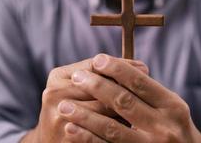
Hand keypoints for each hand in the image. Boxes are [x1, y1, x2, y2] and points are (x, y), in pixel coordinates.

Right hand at [21, 57, 148, 142]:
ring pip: (105, 109)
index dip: (122, 66)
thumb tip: (141, 68)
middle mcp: (55, 95)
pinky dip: (119, 126)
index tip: (144, 67)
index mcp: (58, 77)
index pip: (95, 64)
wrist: (51, 140)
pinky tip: (130, 124)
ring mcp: (60, 117)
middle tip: (149, 87)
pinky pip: (102, 131)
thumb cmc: (73, 107)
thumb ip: (102, 75)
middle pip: (101, 86)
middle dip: (128, 85)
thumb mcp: (78, 87)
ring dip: (126, 108)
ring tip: (143, 108)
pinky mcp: (69, 137)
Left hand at [60, 54, 200, 142]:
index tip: (98, 59)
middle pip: (124, 101)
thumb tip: (116, 66)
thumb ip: (149, 91)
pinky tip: (72, 128)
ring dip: (85, 115)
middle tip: (78, 77)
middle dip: (97, 87)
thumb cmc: (174, 127)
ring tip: (64, 105)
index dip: (117, 69)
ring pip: (111, 128)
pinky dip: (87, 138)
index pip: (140, 82)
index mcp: (173, 106)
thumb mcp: (171, 107)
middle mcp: (164, 127)